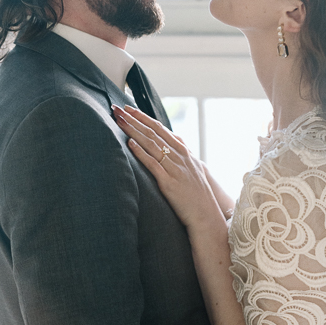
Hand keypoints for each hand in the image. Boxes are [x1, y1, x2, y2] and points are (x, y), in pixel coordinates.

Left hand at [112, 105, 224, 231]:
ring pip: (152, 144)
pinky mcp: (169, 183)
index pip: (161, 129)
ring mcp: (175, 169)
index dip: (144, 117)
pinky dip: (141, 152)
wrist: (207, 216)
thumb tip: (171, 145)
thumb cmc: (198, 196)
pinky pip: (153, 164)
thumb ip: (182, 157)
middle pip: (154, 133)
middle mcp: (180, 157)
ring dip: (134, 131)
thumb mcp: (193, 171)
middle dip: (134, 119)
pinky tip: (130, 144)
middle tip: (118, 108)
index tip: (129, 108)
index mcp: (184, 152)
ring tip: (120, 120)